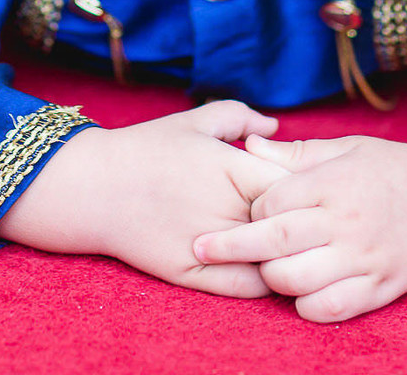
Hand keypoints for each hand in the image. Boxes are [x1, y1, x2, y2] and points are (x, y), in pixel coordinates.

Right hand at [0, 101, 284, 295]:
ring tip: (294, 249)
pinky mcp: (193, 274)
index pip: (296, 184)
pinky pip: (247, 287)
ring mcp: (212, 243)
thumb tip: (276, 127)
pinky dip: (265, 281)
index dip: (306, 188)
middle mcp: (227, 207)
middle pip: (291, 223)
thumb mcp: (195, 120)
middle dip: (304, 223)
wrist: (94, 187)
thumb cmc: (147, 147)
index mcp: (234, 166)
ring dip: (287, 255)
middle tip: (312, 222)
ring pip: (273, 259)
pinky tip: (266, 268)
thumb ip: (240, 118)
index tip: (306, 188)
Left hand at [192, 133, 406, 321]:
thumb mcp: (347, 148)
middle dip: (231, 247)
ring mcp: (364, 259)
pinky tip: (298, 292)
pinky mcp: (379, 289)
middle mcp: (348, 222)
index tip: (243, 208)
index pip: (272, 200)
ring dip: (269, 278)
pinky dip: (305, 306)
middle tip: (201, 248)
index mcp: (336, 182)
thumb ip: (296, 155)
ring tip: (261, 268)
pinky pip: (330, 309)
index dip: (250, 207)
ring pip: (297, 282)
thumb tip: (248, 147)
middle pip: (276, 243)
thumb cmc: (391, 169)